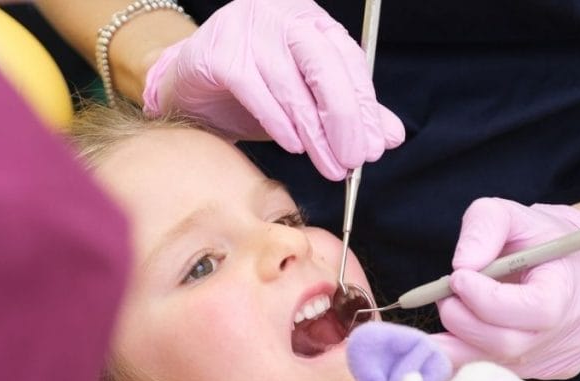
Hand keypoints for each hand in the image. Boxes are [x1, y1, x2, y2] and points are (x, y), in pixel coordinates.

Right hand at [141, 0, 404, 179]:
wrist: (188, 85)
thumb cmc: (250, 87)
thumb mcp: (305, 100)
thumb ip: (348, 112)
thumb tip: (391, 135)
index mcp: (309, 20)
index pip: (348, 59)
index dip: (365, 106)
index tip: (376, 146)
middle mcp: (281, 16)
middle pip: (324, 65)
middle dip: (344, 119)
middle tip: (354, 160)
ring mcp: (247, 29)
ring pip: (291, 84)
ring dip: (313, 132)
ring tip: (328, 165)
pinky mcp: (219, 53)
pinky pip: (256, 90)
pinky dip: (278, 122)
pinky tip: (292, 145)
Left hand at [431, 198, 579, 379]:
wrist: (575, 265)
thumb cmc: (540, 238)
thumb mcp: (512, 214)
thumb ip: (484, 227)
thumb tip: (461, 264)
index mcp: (573, 291)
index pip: (534, 309)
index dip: (485, 298)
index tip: (457, 278)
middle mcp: (573, 334)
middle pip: (508, 344)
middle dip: (463, 320)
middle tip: (445, 296)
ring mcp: (560, 359)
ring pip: (497, 364)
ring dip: (460, 339)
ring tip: (451, 310)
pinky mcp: (546, 371)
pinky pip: (499, 370)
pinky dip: (472, 353)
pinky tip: (464, 330)